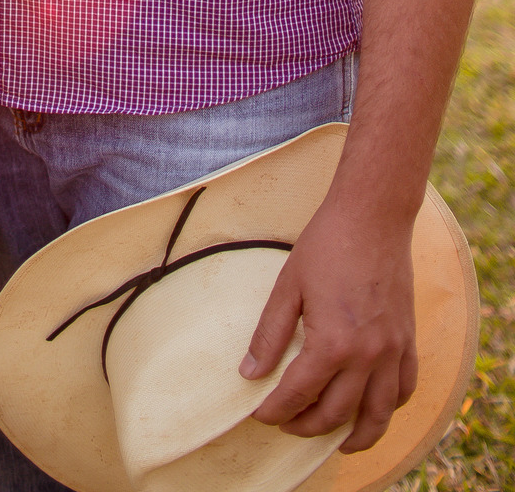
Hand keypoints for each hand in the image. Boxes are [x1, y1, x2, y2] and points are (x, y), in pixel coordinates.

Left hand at [240, 194, 417, 452]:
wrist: (372, 217)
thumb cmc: (326, 245)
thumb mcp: (287, 286)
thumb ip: (269, 334)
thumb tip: (250, 373)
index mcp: (332, 344)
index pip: (298, 394)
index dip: (275, 410)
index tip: (260, 415)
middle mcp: (368, 356)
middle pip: (336, 413)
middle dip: (307, 425)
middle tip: (287, 423)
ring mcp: (393, 351)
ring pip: (378, 415)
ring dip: (355, 435)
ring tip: (334, 441)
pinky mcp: (408, 341)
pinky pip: (404, 389)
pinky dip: (388, 408)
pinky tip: (372, 409)